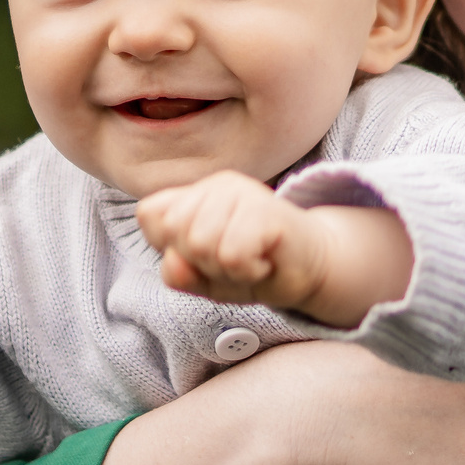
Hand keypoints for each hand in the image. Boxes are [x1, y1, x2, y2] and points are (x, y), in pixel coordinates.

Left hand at [138, 170, 332, 303]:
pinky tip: (264, 261)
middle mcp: (218, 184)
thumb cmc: (255, 268)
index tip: (206, 253)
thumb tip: (173, 260)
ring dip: (226, 268)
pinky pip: (231, 254)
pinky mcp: (267, 210)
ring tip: (250, 259)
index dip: (171, 245)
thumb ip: (178, 274)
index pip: (151, 215)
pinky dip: (247, 270)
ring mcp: (244, 193)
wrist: (313, 270)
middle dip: (201, 261)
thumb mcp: (206, 279)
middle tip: (234, 259)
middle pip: (174, 233)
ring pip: (200, 244)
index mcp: (197, 193)